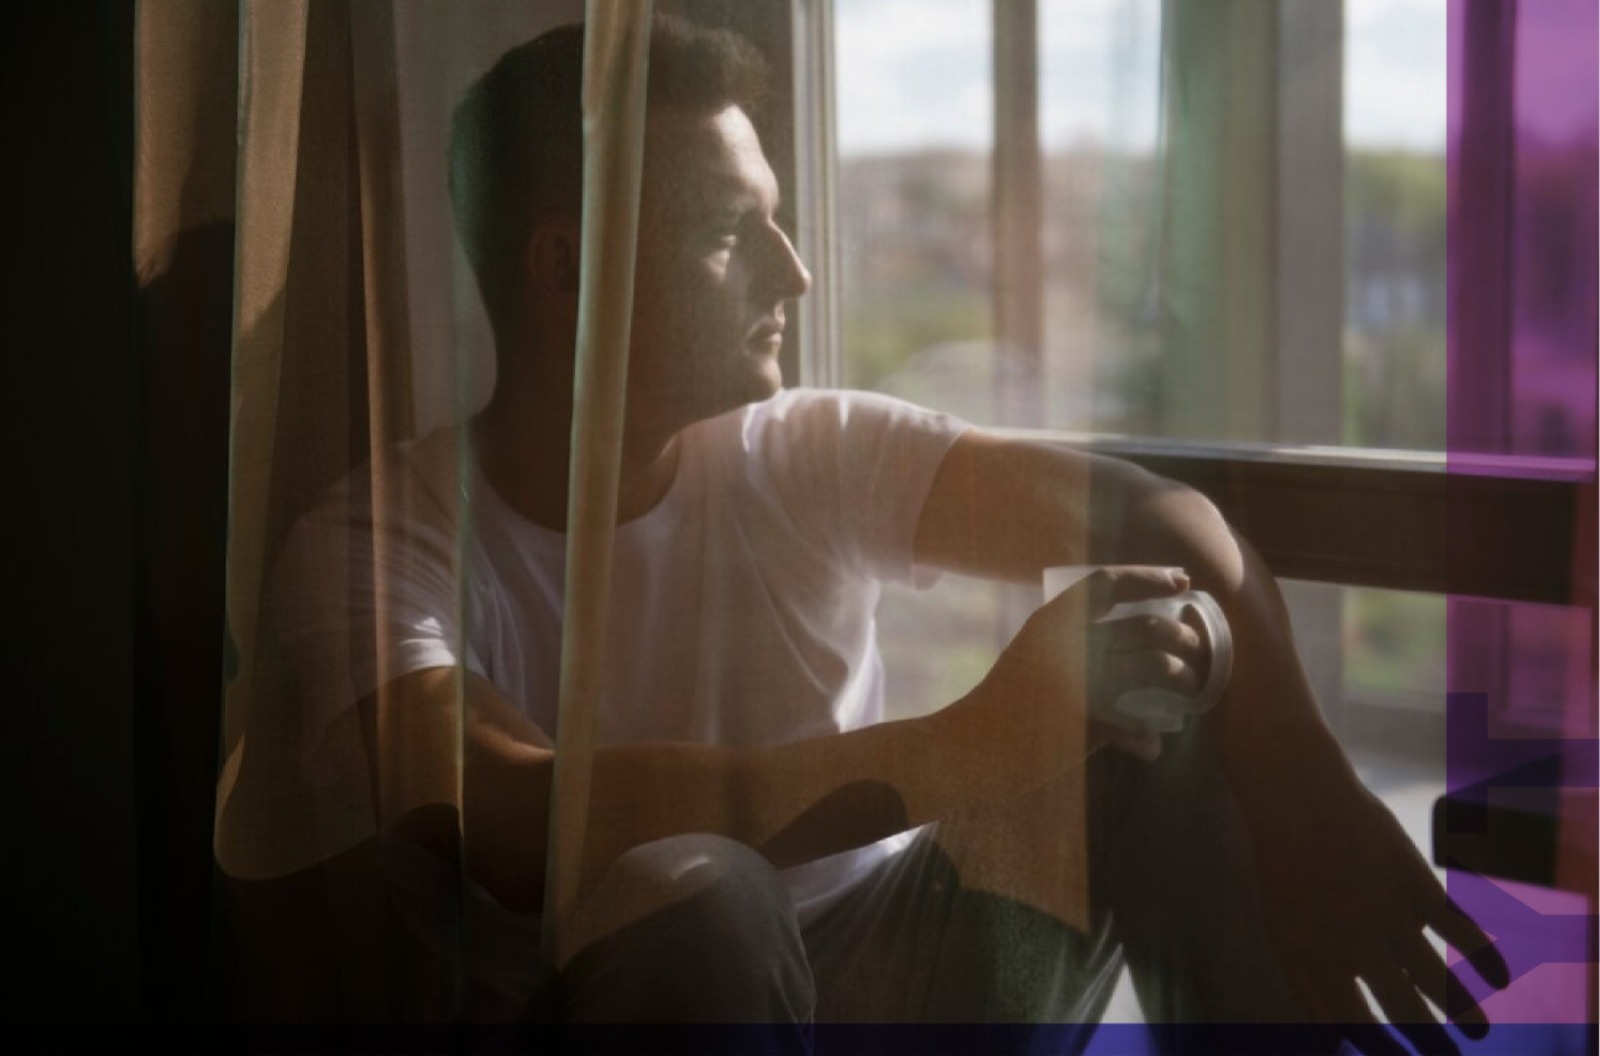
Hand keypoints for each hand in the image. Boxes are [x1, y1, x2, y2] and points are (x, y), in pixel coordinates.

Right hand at [966, 565, 1205, 774]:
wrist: (969, 741)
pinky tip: (1150, 746)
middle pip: (1149, 625)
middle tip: (1196, 648)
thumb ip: (1069, 638)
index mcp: (1054, 620)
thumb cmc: (1005, 696)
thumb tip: (1127, 633)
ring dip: (1182, 679)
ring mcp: (1082, 683)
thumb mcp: (1032, 649)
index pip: (1109, 582)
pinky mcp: (1088, 724)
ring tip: (1185, 689)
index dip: (1149, 577)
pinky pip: (1139, 727)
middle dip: (1185, 636)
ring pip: (1158, 667)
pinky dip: (1149, 738)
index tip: (1181, 580)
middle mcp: (1071, 643)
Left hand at [1247, 767, 1508, 1054]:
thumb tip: (1329, 1041)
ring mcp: (1387, 915)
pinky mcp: (1416, 884)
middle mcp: (1352, 944)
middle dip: (1429, 1044)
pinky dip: (1486, 957)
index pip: (1352, 1025)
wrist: (1296, 794)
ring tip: (1479, 1035)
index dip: (1380, 1050)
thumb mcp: (1280, 927)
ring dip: (1464, 1013)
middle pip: (1402, 1012)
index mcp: (1309, 957)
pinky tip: (1500, 978)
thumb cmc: (1284, 863)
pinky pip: (1461, 930)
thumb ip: (1306, 983)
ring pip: (1437, 982)